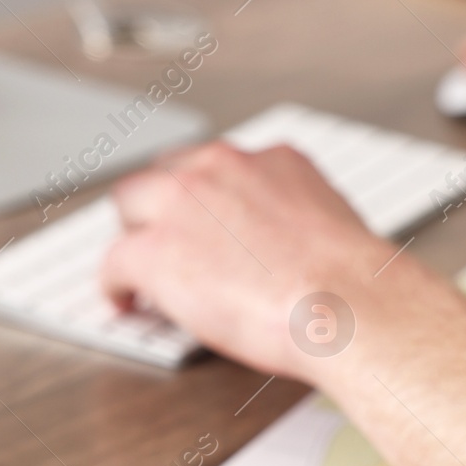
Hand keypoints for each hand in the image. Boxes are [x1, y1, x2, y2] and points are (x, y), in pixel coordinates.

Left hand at [100, 141, 432, 385]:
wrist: (344, 304)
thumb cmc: (351, 284)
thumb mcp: (332, 228)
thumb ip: (295, 223)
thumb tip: (284, 252)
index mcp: (271, 161)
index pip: (218, 166)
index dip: (202, 199)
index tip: (202, 221)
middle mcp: (221, 168)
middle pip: (166, 175)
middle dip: (160, 209)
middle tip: (162, 242)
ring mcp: (182, 204)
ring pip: (130, 206)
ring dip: (134, 236)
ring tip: (137, 272)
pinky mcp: (154, 250)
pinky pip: (115, 261)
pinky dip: (115, 284)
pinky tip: (123, 301)